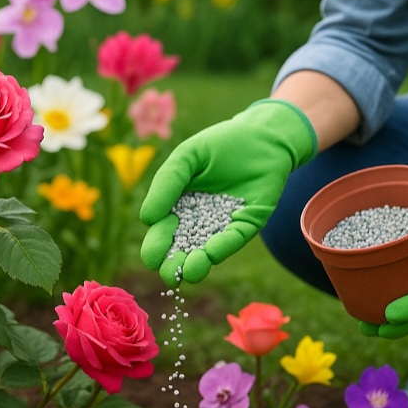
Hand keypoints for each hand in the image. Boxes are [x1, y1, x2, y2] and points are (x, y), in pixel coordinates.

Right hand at [139, 99, 316, 286]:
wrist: (261, 134)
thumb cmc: (219, 144)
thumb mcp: (185, 159)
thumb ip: (166, 184)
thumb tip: (146, 219)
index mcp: (178, 207)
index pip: (163, 232)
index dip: (157, 246)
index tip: (151, 258)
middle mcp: (201, 221)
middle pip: (183, 248)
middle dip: (174, 263)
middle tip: (168, 273)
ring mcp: (225, 224)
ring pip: (208, 250)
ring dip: (198, 262)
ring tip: (189, 271)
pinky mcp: (249, 223)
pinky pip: (235, 238)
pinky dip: (223, 246)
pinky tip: (211, 253)